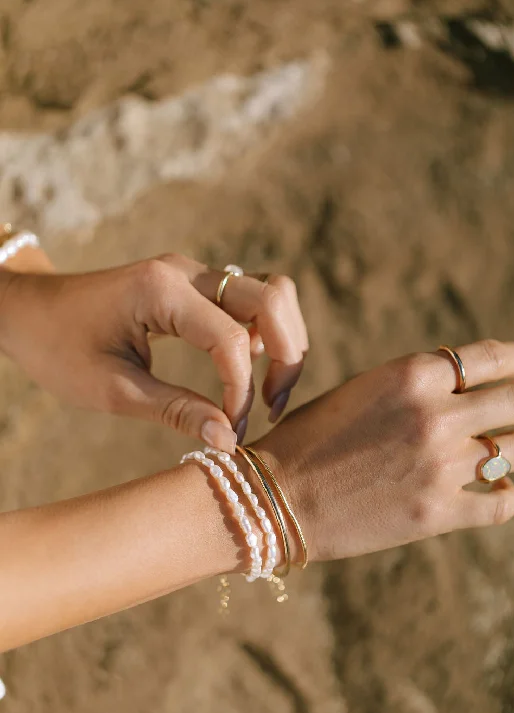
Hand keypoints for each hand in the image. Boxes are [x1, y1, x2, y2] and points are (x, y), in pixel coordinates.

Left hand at [0, 254, 307, 450]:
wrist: (28, 310)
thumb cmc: (58, 348)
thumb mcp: (112, 390)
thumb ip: (176, 411)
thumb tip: (229, 441)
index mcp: (161, 293)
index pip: (231, 341)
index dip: (242, 392)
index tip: (232, 431)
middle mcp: (185, 272)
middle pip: (273, 297)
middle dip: (287, 356)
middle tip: (271, 406)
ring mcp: (192, 273)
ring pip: (270, 292)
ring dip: (282, 340)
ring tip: (266, 390)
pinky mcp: (194, 283)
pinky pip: (249, 299)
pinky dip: (263, 332)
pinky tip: (245, 369)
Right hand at [255, 340, 513, 561]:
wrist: (276, 496)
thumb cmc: (312, 438)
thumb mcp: (364, 391)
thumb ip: (417, 386)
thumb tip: (468, 389)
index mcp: (413, 374)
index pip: (496, 357)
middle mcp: (435, 414)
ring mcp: (441, 466)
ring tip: (500, 452)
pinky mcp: (438, 513)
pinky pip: (503, 503)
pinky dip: (504, 495)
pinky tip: (494, 490)